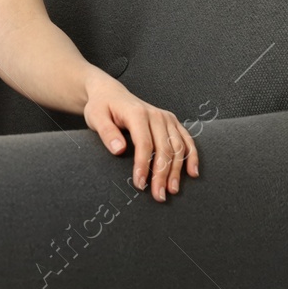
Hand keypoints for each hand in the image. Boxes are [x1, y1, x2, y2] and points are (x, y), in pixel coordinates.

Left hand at [82, 71, 199, 201]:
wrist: (110, 93)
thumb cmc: (101, 106)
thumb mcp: (95, 116)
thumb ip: (106, 132)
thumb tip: (119, 150)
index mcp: (137, 113)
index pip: (144, 143)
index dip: (143, 165)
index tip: (139, 184)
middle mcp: (155, 115)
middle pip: (164, 148)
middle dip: (162, 174)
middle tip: (158, 195)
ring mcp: (166, 118)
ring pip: (178, 147)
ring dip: (177, 171)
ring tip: (172, 190)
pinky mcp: (172, 122)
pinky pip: (187, 140)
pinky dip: (192, 156)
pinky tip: (192, 173)